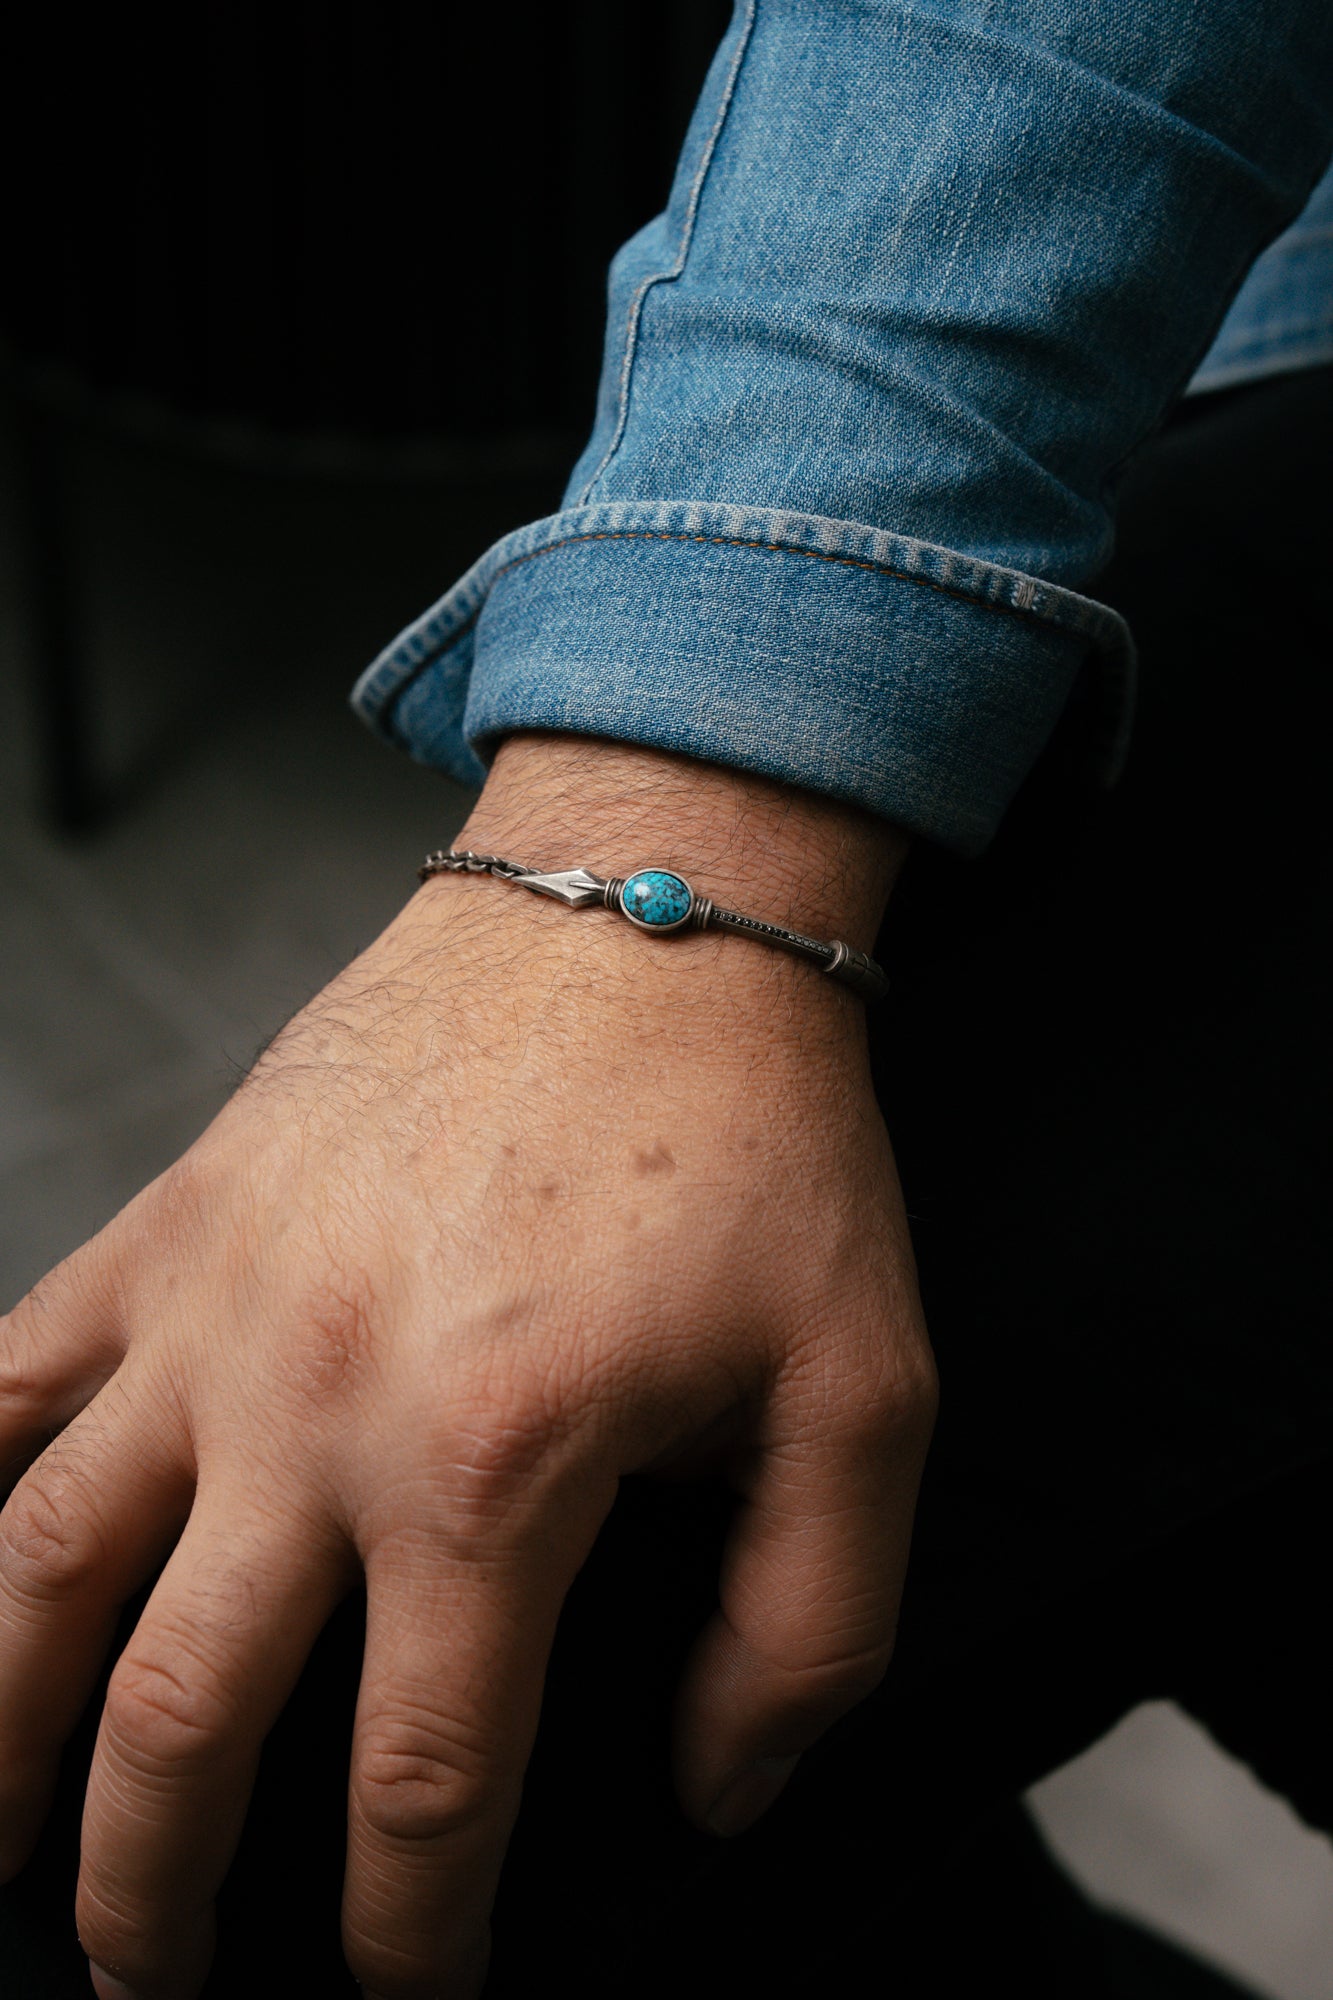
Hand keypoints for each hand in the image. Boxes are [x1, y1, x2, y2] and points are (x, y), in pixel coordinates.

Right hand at [0, 736, 934, 1999]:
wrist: (639, 917)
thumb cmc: (755, 1144)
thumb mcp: (863, 1392)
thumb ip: (808, 1628)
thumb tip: (709, 1791)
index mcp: (493, 1470)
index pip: (421, 1789)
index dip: (413, 1940)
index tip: (413, 1992)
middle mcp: (315, 1408)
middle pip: (179, 1724)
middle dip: (156, 1898)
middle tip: (159, 1982)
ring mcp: (216, 1311)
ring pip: (36, 1572)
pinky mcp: (171, 1224)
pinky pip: (8, 1374)